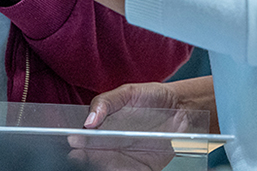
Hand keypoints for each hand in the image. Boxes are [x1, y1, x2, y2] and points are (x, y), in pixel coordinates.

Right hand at [69, 82, 188, 170]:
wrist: (181, 108)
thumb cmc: (152, 97)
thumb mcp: (128, 93)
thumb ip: (106, 103)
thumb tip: (89, 120)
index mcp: (104, 127)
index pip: (85, 138)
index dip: (79, 142)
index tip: (74, 142)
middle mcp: (113, 144)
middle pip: (94, 156)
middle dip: (86, 157)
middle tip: (79, 156)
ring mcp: (127, 158)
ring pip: (110, 166)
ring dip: (102, 165)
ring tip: (99, 162)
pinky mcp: (142, 168)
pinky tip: (115, 167)